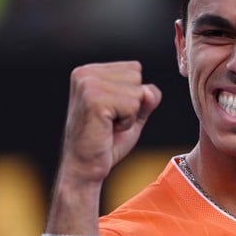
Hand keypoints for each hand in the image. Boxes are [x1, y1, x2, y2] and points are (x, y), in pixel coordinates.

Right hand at [60, 61, 161, 186]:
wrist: (85, 167)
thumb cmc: (106, 142)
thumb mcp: (133, 114)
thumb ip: (146, 97)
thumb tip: (150, 92)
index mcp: (90, 71)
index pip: (134, 68)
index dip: (132, 95)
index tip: (112, 112)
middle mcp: (85, 73)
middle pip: (137, 77)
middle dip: (132, 104)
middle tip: (110, 121)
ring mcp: (88, 85)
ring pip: (137, 92)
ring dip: (129, 114)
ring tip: (108, 125)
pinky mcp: (94, 100)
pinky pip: (132, 105)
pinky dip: (127, 122)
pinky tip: (108, 129)